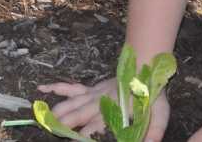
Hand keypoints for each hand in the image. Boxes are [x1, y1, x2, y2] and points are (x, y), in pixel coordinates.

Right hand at [39, 78, 170, 140]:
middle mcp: (98, 104)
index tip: (76, 141)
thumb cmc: (153, 94)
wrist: (147, 67)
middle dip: (62, 127)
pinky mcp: (91, 89)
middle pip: (75, 117)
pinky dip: (55, 87)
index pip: (93, 130)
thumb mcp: (159, 114)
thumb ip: (155, 131)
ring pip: (70, 104)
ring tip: (43, 123)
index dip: (82, 139)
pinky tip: (41, 88)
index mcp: (112, 112)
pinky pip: (71, 88)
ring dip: (56, 113)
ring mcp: (92, 95)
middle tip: (51, 133)